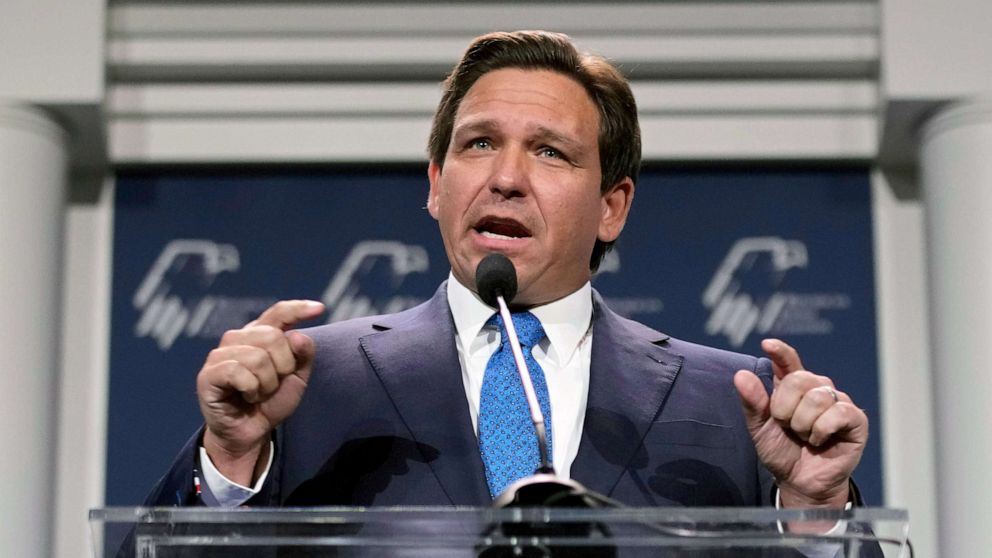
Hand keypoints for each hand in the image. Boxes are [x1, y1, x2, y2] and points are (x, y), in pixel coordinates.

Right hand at [197, 299, 324, 484]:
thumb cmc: (270, 402)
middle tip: (273, 385)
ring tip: (259, 393)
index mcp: (259, 334)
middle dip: (283, 367)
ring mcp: (220, 354)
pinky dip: (251, 389)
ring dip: (267, 384)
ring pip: (258, 357)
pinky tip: (247, 396)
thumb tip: (298, 335)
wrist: (250, 433)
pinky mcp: (208, 374)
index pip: (279, 313)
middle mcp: (237, 338)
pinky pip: (239, 373)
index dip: (298, 308)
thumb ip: (302, 355)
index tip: (320, 308)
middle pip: (273, 337)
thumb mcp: (296, 378)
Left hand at [734, 339, 867, 508]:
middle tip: (788, 427)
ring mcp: (838, 402)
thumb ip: (753, 403)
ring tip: (805, 436)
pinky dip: (822, 430)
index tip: (768, 344)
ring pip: (817, 397)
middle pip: (799, 379)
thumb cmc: (782, 452)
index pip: (788, 361)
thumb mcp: (760, 428)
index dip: (781, 351)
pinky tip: (820, 440)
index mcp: (792, 387)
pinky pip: (837, 413)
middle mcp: (817, 388)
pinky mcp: (855, 419)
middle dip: (785, 408)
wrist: (800, 481)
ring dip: (803, 424)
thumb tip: (741, 375)